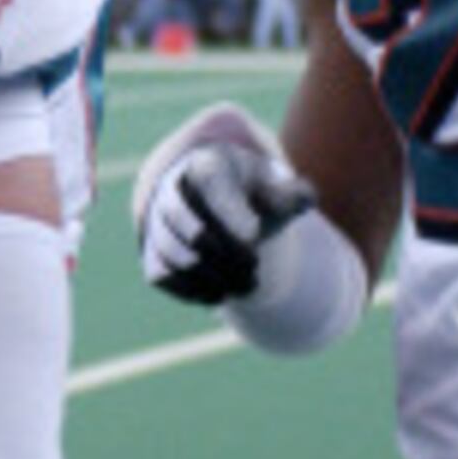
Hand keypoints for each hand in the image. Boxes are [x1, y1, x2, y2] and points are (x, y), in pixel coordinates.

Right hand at [132, 101, 317, 308]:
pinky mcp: (153, 252)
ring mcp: (158, 221)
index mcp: (207, 165)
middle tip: (253, 267)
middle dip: (221, 250)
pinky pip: (162, 275)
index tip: (253, 235)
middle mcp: (173, 189)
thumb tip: (304, 199)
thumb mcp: (277, 189)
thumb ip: (293, 194)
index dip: (228, 211)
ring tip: (245, 285)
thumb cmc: (254, 196)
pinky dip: (191, 290)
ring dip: (210, 274)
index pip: (208, 182)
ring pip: (171, 251)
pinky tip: (220, 293)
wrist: (223, 208)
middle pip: (181, 218)